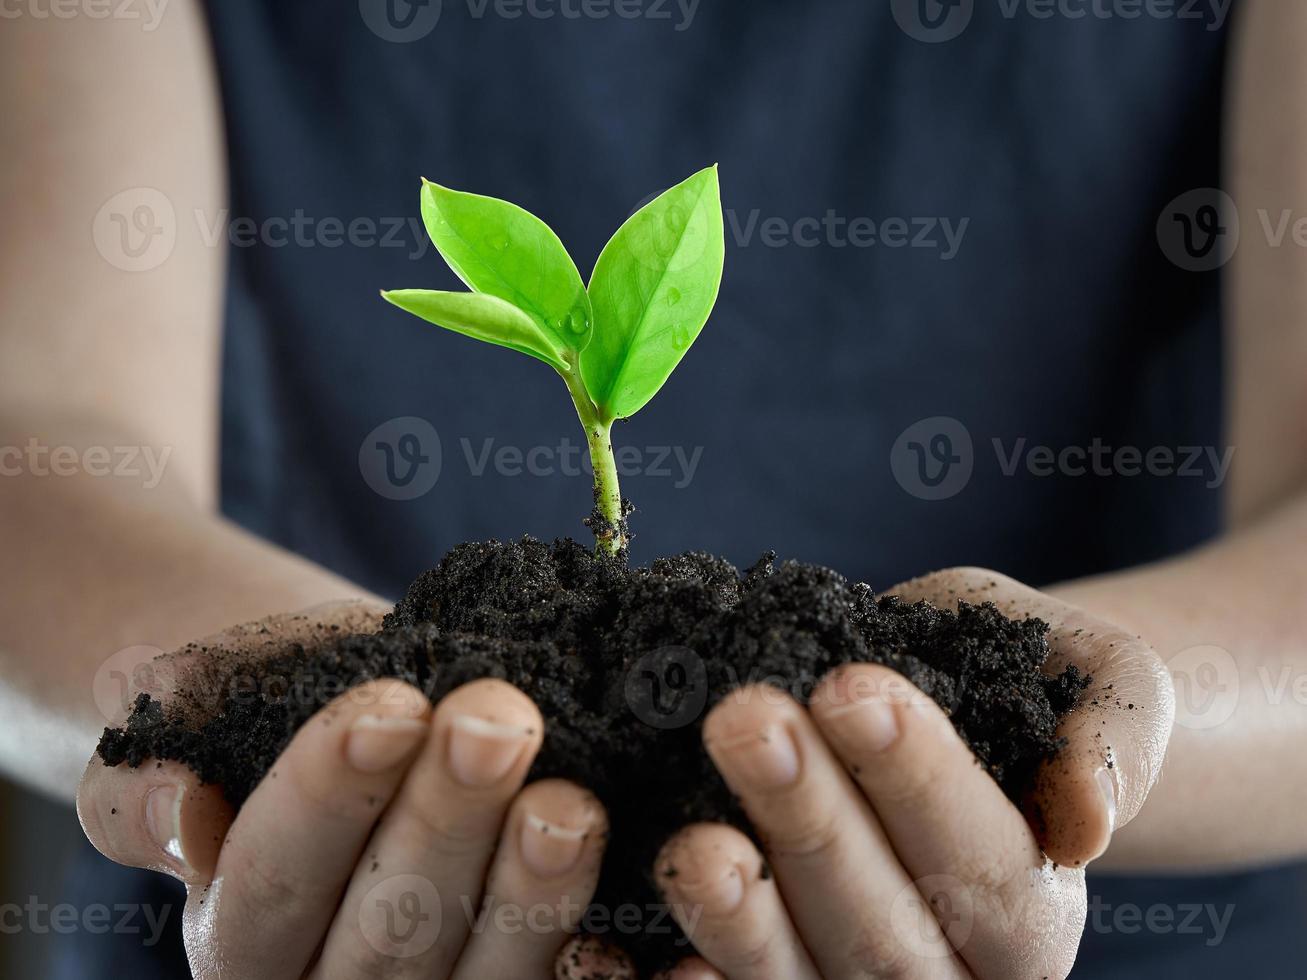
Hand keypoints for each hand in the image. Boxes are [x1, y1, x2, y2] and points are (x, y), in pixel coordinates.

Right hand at [77, 602, 627, 978]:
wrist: (370, 709)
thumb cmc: (269, 707)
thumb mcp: (182, 727)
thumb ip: (143, 778)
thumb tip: (181, 821)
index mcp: (241, 937)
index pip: (272, 880)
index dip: (327, 796)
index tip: (389, 704)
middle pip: (388, 931)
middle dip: (445, 822)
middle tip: (497, 722)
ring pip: (487, 973)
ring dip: (534, 890)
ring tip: (571, 802)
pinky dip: (613, 959)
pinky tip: (666, 894)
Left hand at [651, 568, 1174, 979]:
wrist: (941, 697)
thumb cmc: (1022, 680)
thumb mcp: (1101, 677)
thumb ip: (1114, 737)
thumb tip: (1086, 821)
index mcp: (1032, 912)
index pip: (985, 861)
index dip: (918, 780)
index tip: (853, 686)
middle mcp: (949, 975)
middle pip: (884, 927)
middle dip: (811, 821)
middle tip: (747, 718)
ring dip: (740, 915)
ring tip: (692, 839)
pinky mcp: (778, 977)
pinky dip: (690, 977)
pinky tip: (635, 948)